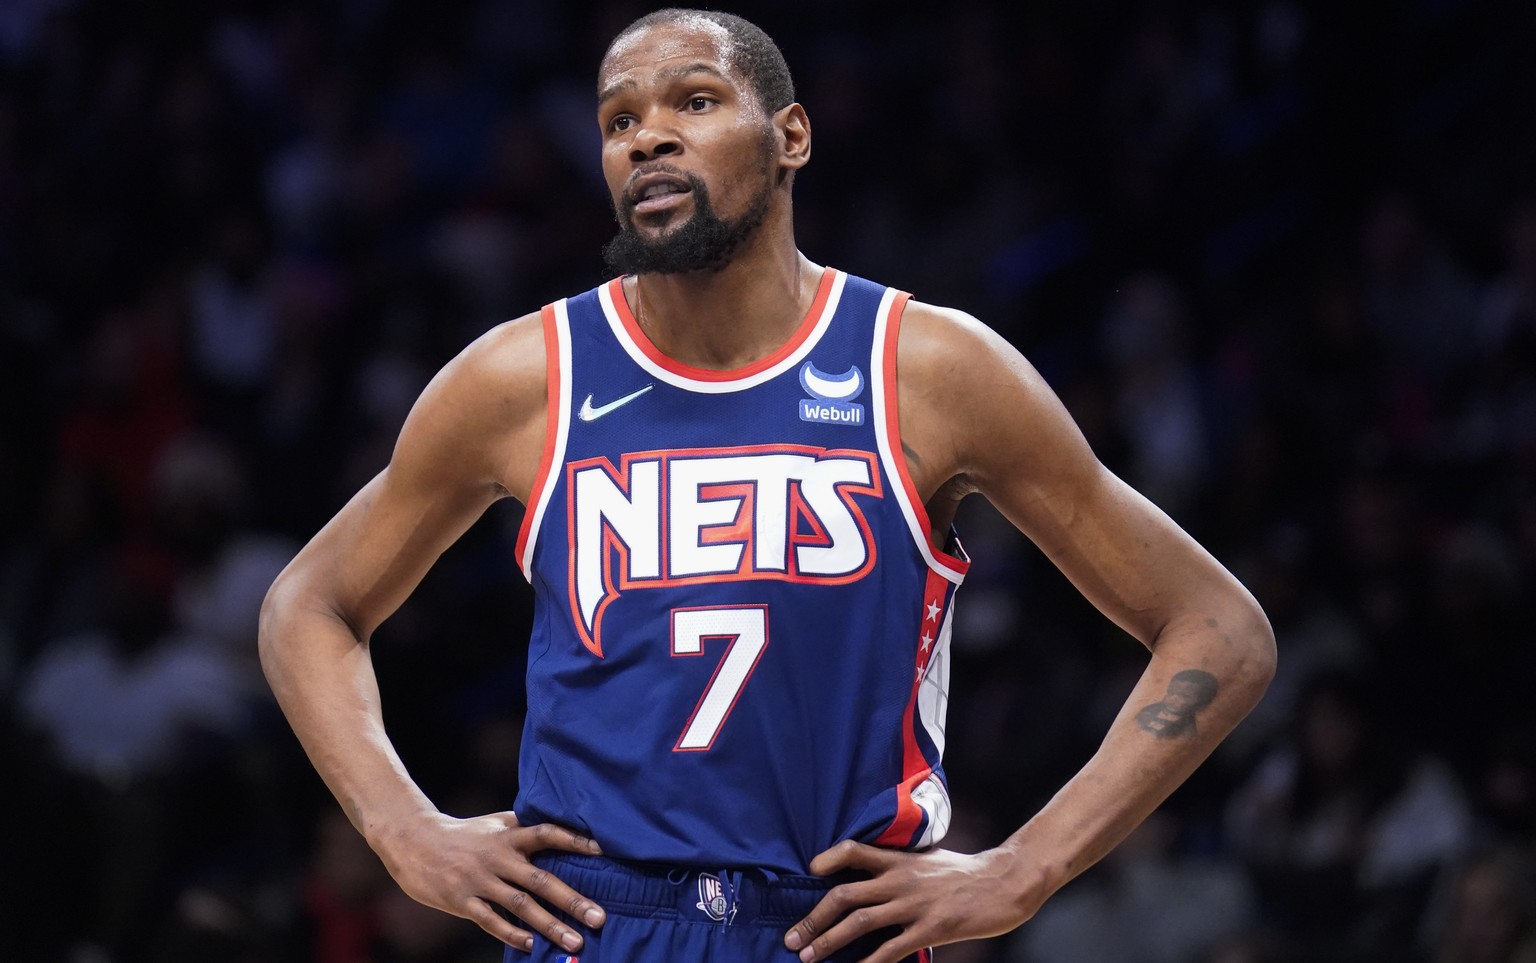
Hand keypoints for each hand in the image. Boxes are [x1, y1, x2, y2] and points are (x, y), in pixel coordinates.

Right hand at [371, 810, 606, 953]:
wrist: (413, 841)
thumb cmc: (463, 834)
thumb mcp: (494, 823)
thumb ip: (524, 827)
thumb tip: (561, 825)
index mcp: (508, 836)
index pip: (546, 834)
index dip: (574, 840)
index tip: (602, 850)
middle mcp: (498, 858)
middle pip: (540, 879)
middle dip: (572, 900)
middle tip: (599, 918)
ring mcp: (479, 881)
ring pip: (520, 905)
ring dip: (549, 925)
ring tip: (574, 941)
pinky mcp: (461, 901)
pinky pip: (490, 920)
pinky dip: (511, 933)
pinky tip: (531, 945)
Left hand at [784, 841, 1035, 962]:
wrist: (1006, 882)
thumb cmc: (967, 874)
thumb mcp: (929, 861)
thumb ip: (901, 868)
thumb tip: (876, 881)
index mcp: (900, 861)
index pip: (855, 850)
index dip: (828, 858)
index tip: (810, 872)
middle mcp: (901, 880)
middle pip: (845, 895)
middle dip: (814, 919)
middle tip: (792, 938)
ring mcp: (915, 905)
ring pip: (860, 923)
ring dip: (829, 942)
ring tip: (808, 957)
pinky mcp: (931, 928)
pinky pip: (891, 949)